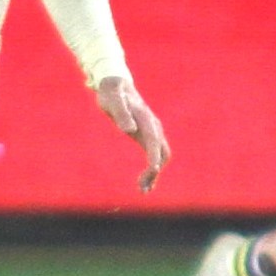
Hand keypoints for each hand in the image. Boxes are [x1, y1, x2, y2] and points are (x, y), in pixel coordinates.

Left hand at [97, 75, 170, 191]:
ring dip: (154, 173)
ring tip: (143, 190)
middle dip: (155, 171)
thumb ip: (121, 114)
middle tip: (142, 187)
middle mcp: (153, 127)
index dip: (154, 156)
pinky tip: (144, 181)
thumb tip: (129, 129)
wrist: (116, 86)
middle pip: (162, 153)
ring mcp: (152, 132)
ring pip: (161, 157)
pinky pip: (155, 155)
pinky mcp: (147, 136)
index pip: (153, 140)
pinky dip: (152, 169)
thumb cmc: (112, 94)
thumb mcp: (112, 101)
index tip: (152, 170)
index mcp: (146, 119)